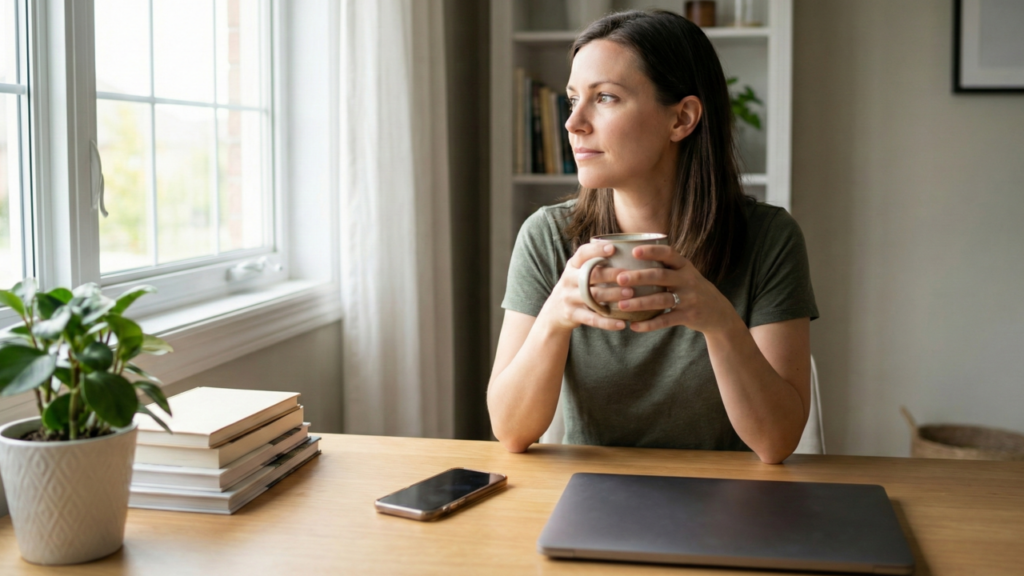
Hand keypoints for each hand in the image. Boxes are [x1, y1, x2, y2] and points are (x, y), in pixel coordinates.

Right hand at [538, 242, 631, 332]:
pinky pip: (592, 319)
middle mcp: (568, 280)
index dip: (596, 250)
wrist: (554, 311)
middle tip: (629, 275)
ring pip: (593, 296)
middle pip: (591, 275)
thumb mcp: (577, 271)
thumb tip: (625, 248)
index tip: (613, 248)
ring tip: (631, 294)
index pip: (582, 253)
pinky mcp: (572, 314)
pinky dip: (608, 322)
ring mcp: (569, 298)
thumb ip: (593, 262)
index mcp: (572, 266)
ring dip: (613, 295)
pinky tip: (622, 324)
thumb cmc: (575, 286)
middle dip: (611, 274)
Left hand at [614, 245, 738, 333]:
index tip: (634, 251)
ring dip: (640, 303)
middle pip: (661, 276)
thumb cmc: (692, 289)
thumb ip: (665, 266)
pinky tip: (634, 326)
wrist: (718, 312)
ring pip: (661, 300)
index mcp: (684, 266)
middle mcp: (687, 280)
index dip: (652, 251)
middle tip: (620, 279)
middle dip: (639, 277)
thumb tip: (630, 256)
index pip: (668, 254)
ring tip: (621, 305)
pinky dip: (649, 324)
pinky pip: (665, 320)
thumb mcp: (685, 273)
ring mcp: (688, 298)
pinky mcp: (688, 316)